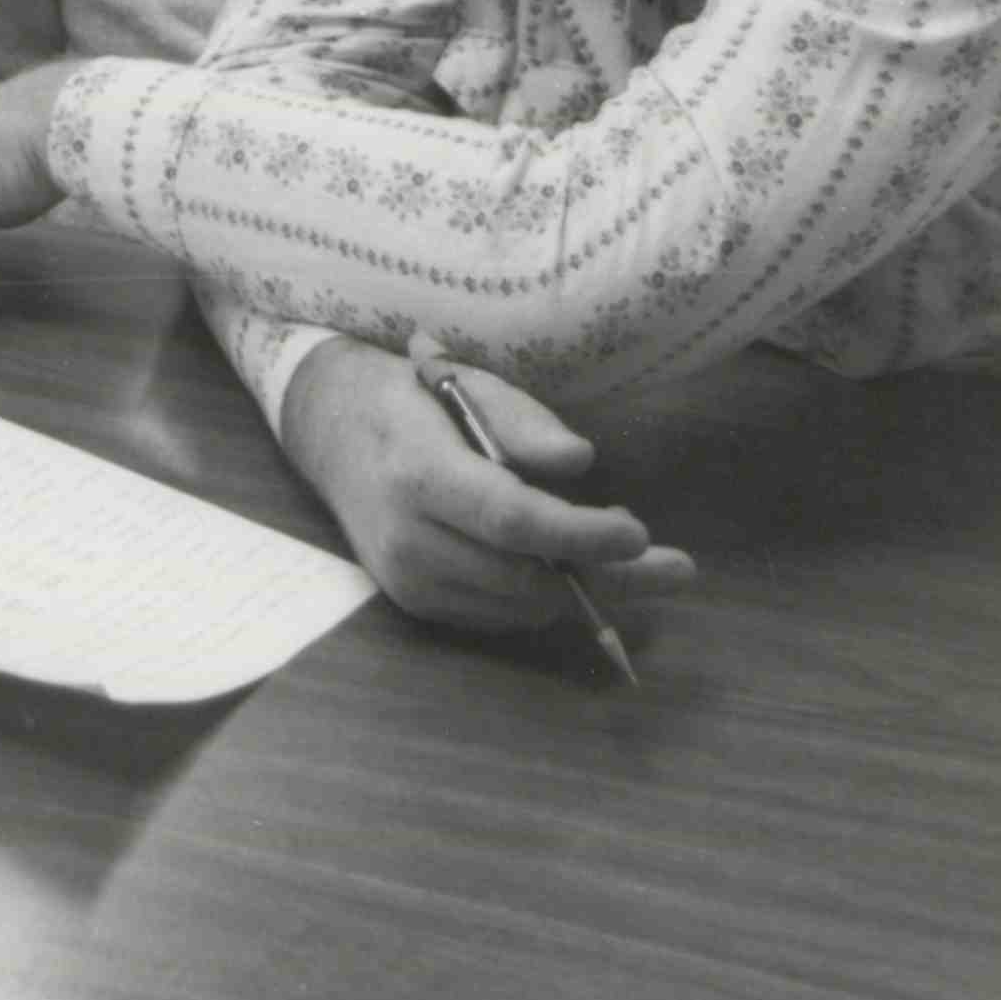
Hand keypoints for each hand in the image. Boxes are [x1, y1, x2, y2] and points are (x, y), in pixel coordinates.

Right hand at [280, 335, 697, 628]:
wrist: (330, 431)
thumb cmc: (412, 399)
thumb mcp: (467, 384)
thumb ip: (523, 422)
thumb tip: (579, 463)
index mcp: (418, 472)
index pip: (508, 519)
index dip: (580, 534)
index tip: (639, 533)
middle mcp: (406, 537)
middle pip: (524, 577)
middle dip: (605, 574)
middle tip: (669, 563)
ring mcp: (405, 578)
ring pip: (519, 606)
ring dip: (580, 587)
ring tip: (623, 558)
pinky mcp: (414, 602)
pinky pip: (500, 615)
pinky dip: (541, 595)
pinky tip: (564, 565)